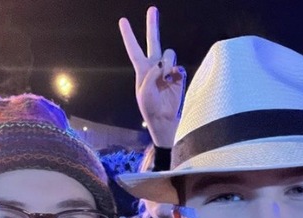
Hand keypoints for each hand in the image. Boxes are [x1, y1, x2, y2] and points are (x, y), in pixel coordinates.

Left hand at [119, 6, 185, 147]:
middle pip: (153, 41)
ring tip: (165, 75)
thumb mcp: (144, 91)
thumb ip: (152, 73)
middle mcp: (154, 67)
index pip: (134, 49)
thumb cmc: (150, 107)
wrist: (164, 121)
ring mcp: (168, 71)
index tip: (122, 20)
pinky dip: (176, 72)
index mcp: (141, 70)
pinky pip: (179, 67)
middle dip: (152, 25)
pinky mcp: (179, 77)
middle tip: (152, 9)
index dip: (128, 35)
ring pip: (169, 54)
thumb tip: (164, 63)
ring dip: (167, 62)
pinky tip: (173, 81)